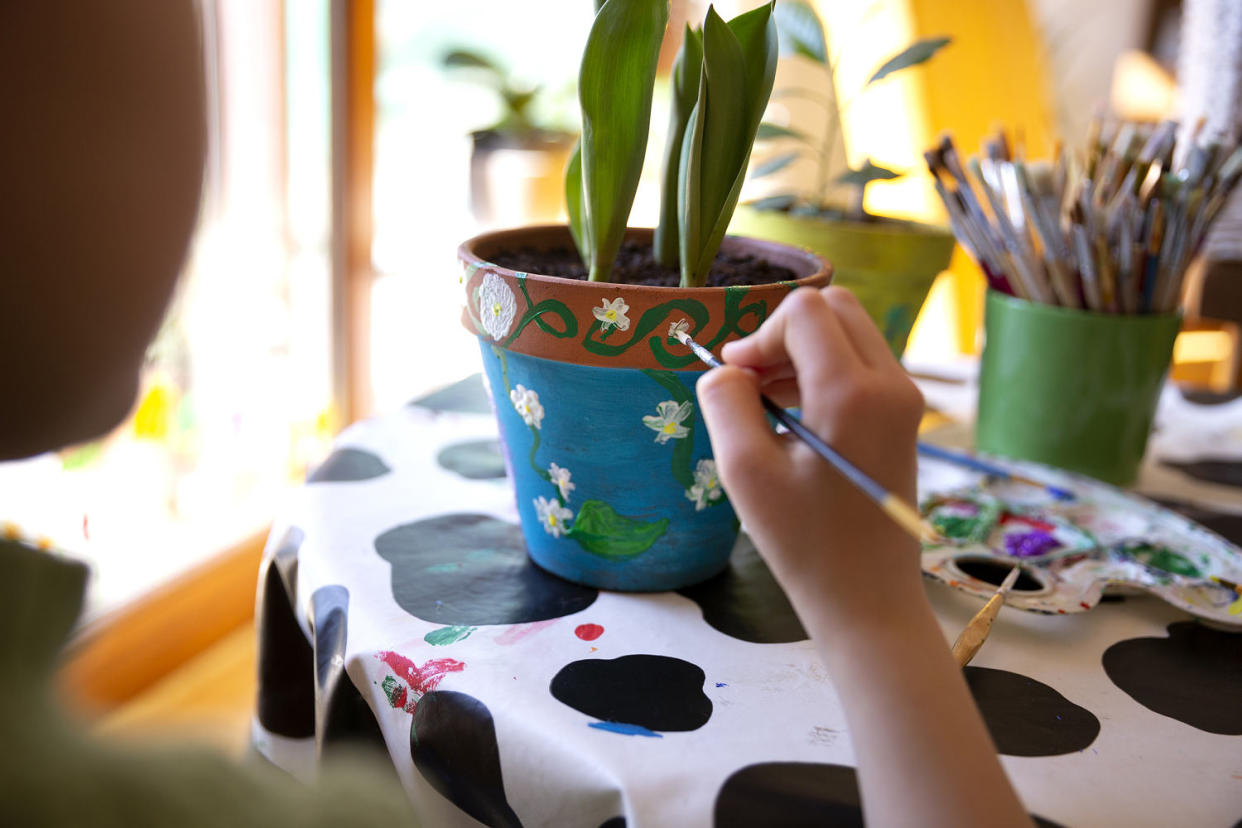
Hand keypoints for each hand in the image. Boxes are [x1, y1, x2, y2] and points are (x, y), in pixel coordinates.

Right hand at [697, 286, 924, 622]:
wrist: (867, 597)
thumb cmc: (803, 542)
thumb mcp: (744, 471)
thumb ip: (725, 401)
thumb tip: (727, 368)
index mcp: (853, 392)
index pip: (803, 311)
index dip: (758, 335)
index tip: (735, 379)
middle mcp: (891, 383)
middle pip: (832, 308)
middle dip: (781, 334)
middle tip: (749, 383)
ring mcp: (904, 399)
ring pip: (847, 332)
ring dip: (800, 353)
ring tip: (765, 405)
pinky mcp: (904, 416)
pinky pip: (860, 363)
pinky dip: (821, 372)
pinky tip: (793, 419)